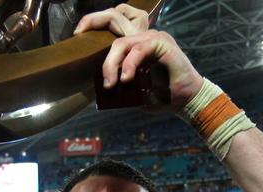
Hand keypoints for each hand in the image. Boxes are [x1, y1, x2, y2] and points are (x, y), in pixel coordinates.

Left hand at [75, 4, 202, 109]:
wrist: (184, 101)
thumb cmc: (159, 96)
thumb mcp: (131, 91)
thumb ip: (117, 84)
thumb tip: (98, 88)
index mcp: (134, 43)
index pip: (112, 22)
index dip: (93, 21)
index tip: (77, 34)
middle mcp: (142, 35)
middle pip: (113, 19)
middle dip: (93, 22)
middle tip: (79, 37)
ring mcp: (152, 37)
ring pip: (121, 43)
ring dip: (111, 64)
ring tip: (111, 84)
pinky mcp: (161, 43)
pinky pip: (138, 50)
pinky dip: (129, 65)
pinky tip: (127, 79)